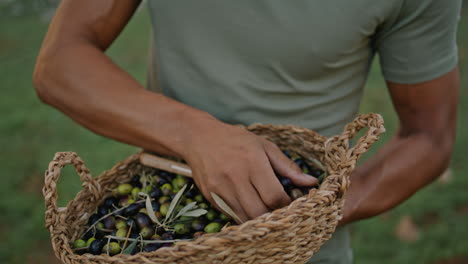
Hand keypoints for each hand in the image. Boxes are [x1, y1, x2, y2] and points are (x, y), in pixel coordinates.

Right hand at [181, 117, 317, 222]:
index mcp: (253, 162)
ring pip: (245, 218)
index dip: (287, 205)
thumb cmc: (236, 140)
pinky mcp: (211, 197)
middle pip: (260, 211)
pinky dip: (244, 216)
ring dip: (259, 219)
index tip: (292, 203)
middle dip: (274, 216)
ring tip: (267, 211)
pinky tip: (250, 208)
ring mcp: (220, 189)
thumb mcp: (265, 146)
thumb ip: (288, 166)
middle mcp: (235, 177)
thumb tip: (311, 181)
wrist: (199, 137)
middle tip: (281, 211)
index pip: (274, 196)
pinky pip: (231, 215)